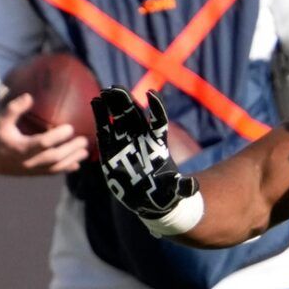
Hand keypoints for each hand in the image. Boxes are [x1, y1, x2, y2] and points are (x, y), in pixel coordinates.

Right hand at [0, 92, 89, 175]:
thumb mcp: (0, 120)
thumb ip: (14, 108)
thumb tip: (29, 96)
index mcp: (20, 148)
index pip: (43, 143)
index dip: (58, 136)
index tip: (70, 128)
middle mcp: (27, 161)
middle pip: (53, 157)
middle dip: (70, 149)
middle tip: (84, 140)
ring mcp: (31, 169)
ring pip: (55, 167)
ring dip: (71, 160)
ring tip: (85, 151)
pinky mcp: (33, 173)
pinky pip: (51, 173)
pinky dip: (65, 169)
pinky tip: (76, 164)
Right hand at [92, 87, 202, 235]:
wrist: (150, 201)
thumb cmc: (165, 194)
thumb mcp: (175, 192)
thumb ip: (181, 187)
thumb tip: (192, 186)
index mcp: (158, 144)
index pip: (159, 121)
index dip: (156, 108)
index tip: (151, 94)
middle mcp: (141, 139)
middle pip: (134, 115)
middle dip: (126, 101)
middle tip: (116, 88)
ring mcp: (125, 143)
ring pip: (119, 119)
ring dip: (112, 104)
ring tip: (104, 91)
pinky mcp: (111, 151)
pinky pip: (105, 130)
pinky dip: (101, 116)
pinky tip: (95, 102)